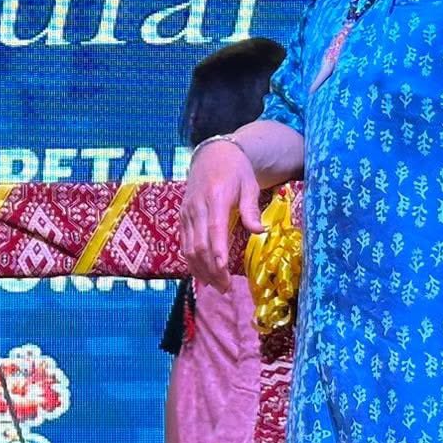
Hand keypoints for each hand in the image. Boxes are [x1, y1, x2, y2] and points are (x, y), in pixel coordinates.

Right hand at [182, 140, 260, 290]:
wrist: (212, 154)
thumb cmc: (236, 171)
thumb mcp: (249, 185)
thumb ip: (251, 209)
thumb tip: (260, 231)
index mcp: (215, 198)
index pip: (214, 230)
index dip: (217, 253)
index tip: (224, 272)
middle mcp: (196, 207)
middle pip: (199, 245)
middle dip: (211, 270)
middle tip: (225, 288)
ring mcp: (186, 213)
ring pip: (189, 248)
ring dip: (201, 270)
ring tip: (216, 286)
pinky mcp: (182, 218)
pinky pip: (184, 244)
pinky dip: (192, 262)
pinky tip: (202, 275)